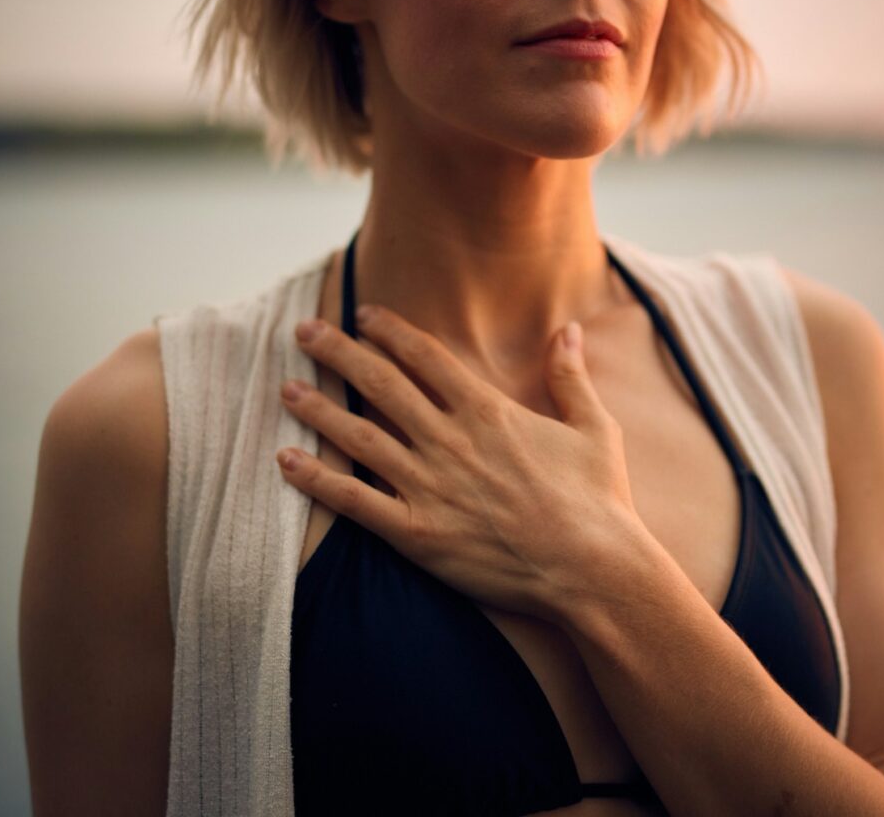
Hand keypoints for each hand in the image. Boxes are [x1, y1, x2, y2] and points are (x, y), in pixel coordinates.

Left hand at [277, 304, 642, 620]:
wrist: (593, 570)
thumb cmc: (598, 500)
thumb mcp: (593, 427)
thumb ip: (570, 374)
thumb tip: (569, 328)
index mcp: (487, 411)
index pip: (425, 356)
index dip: (389, 330)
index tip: (363, 313)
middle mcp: (450, 440)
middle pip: (381, 383)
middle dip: (339, 352)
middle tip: (304, 331)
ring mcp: (429, 486)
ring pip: (359, 436)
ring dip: (318, 408)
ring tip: (286, 387)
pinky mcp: (417, 533)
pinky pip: (355, 502)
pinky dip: (317, 480)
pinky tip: (286, 460)